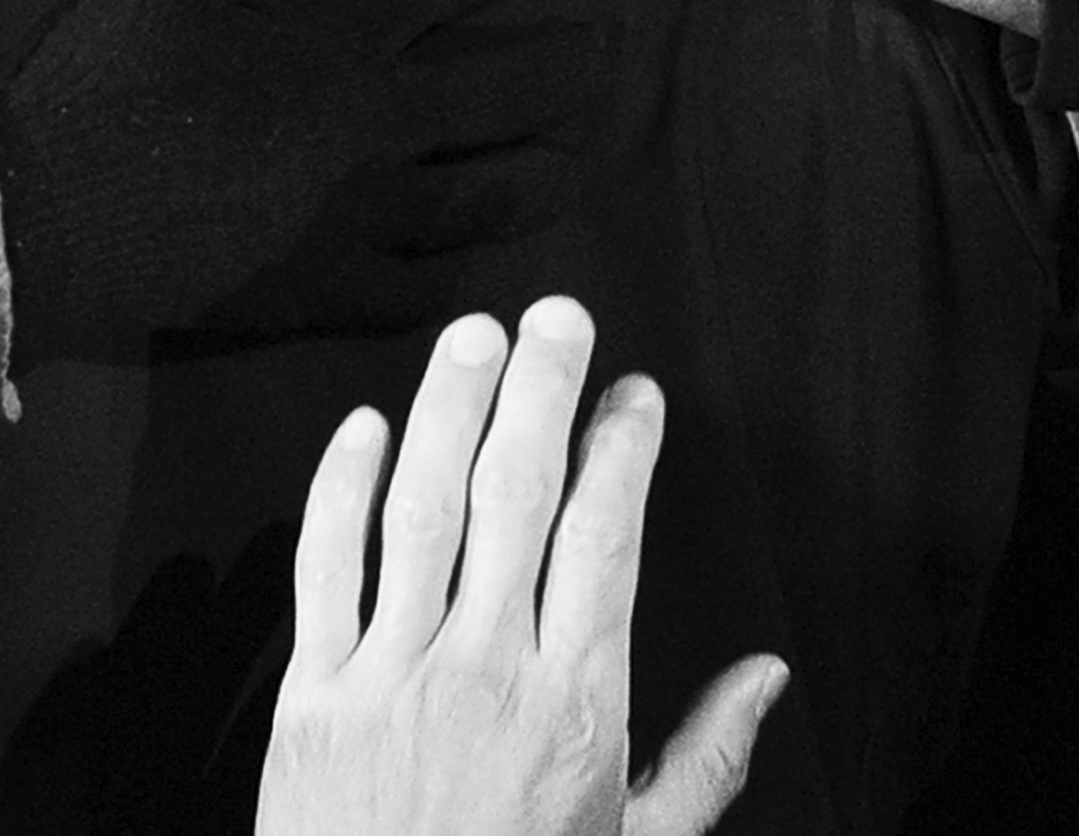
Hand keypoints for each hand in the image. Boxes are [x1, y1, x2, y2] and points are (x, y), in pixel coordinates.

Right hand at [0, 0, 587, 354]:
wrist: (51, 213)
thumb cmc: (109, 79)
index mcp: (341, 35)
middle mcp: (377, 123)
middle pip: (505, 88)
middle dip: (567, 66)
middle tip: (612, 54)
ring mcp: (363, 217)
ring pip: (488, 193)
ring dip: (544, 172)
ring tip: (581, 159)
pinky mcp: (331, 290)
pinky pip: (425, 286)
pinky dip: (468, 273)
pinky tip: (492, 267)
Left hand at [258, 301, 783, 835]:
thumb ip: (705, 761)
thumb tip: (768, 676)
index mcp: (573, 707)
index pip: (603, 540)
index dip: (620, 452)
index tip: (633, 395)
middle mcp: (483, 674)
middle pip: (516, 497)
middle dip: (542, 393)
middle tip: (558, 316)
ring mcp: (389, 680)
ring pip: (420, 510)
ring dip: (450, 409)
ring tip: (474, 337)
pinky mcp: (310, 700)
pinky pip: (321, 569)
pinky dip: (340, 489)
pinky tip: (365, 428)